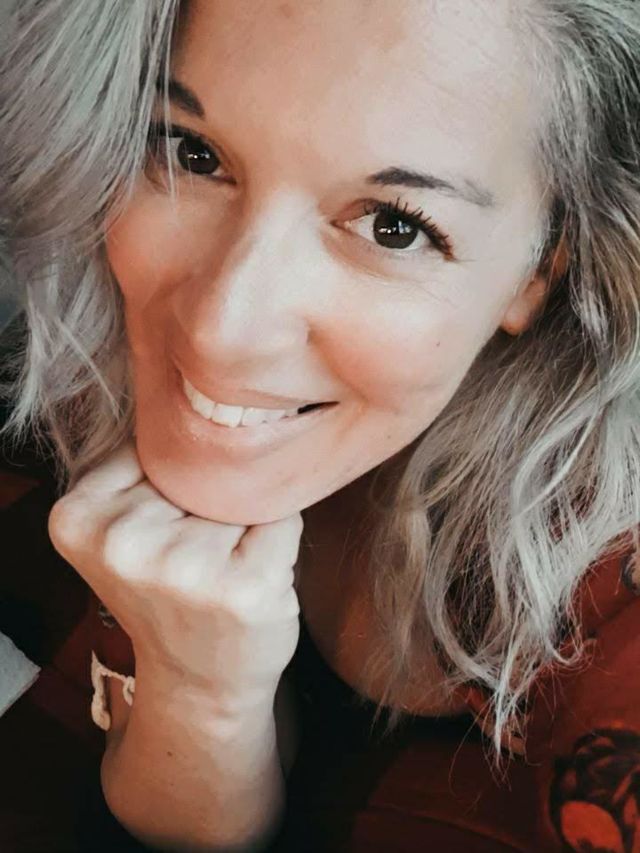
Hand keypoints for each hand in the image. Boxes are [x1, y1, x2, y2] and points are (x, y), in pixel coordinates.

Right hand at [48, 440, 302, 711]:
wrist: (200, 681)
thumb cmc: (170, 596)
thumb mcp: (125, 527)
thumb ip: (147, 470)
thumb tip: (219, 415)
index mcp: (78, 518)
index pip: (154, 448)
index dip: (176, 483)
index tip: (168, 528)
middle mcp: (123, 541)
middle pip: (199, 470)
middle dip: (210, 502)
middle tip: (198, 557)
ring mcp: (185, 566)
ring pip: (242, 490)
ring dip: (245, 522)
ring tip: (224, 568)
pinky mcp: (245, 585)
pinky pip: (283, 516)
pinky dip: (280, 536)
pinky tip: (255, 573)